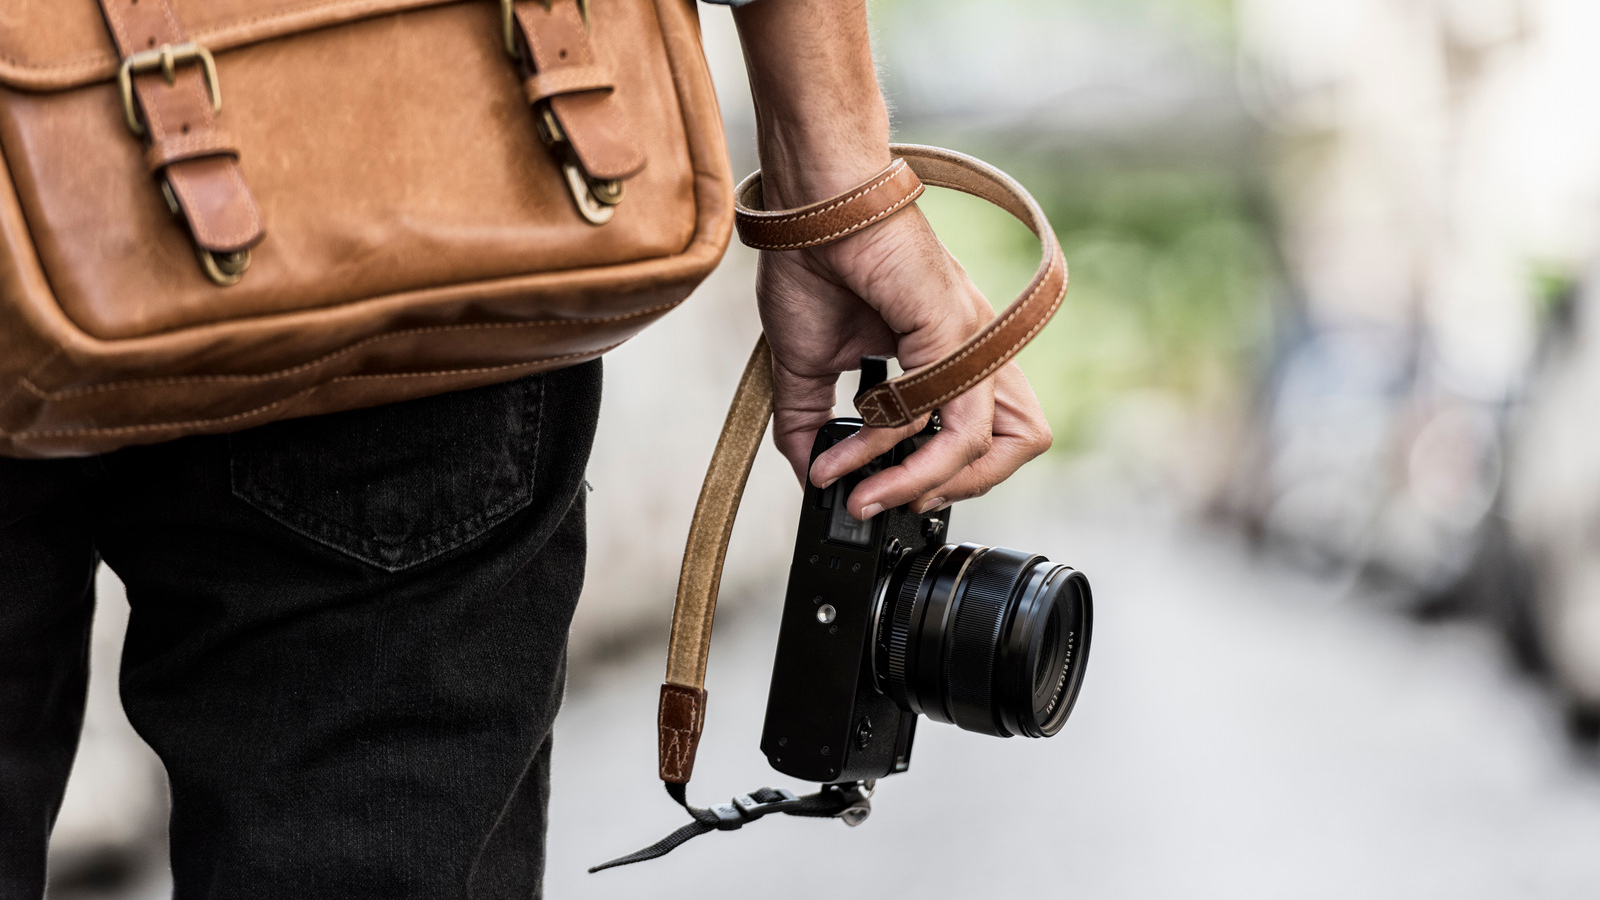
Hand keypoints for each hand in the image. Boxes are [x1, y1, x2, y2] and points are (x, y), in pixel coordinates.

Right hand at [757, 203, 1053, 519]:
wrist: (808, 206)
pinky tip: (853, 452)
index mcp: (949, 354)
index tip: (877, 492)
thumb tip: (809, 472)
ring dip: (927, 482)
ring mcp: (971, 340)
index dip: (939, 476)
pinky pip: (948, 418)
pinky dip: (899, 451)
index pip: (982, 434)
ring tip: (869, 492)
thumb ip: (809, 422)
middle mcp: (973, 349)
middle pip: (1021, 443)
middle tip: (895, 500)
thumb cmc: (812, 263)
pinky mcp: (955, 331)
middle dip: (957, 488)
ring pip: (995, 443)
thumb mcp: (807, 364)